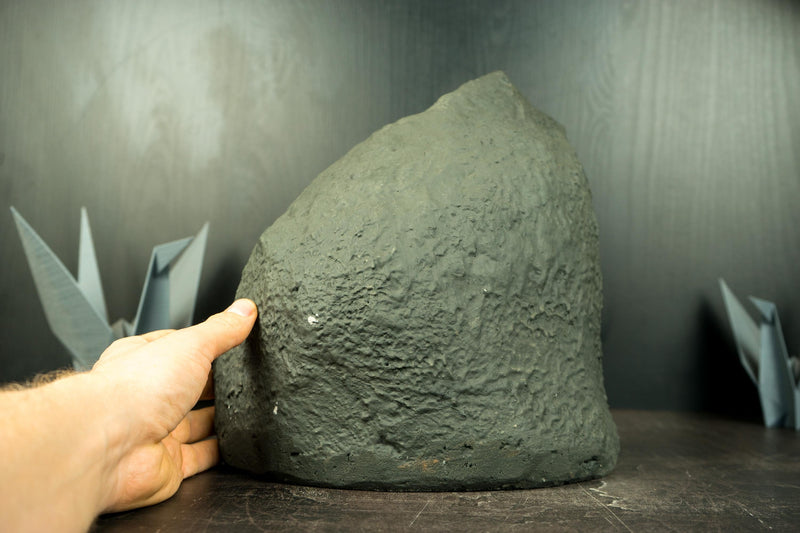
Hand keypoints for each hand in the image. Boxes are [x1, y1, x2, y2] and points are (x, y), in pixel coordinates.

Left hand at [91, 298, 256, 512]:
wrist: (110, 444)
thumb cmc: (133, 389)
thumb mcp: (190, 345)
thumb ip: (220, 330)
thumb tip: (244, 310)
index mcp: (142, 360)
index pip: (176, 348)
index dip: (203, 345)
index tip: (228, 341)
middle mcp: (146, 396)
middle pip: (186, 388)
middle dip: (211, 385)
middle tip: (239, 379)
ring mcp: (156, 431)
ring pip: (194, 423)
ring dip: (217, 418)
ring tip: (242, 408)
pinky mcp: (168, 463)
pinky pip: (199, 456)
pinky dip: (217, 451)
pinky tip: (233, 443)